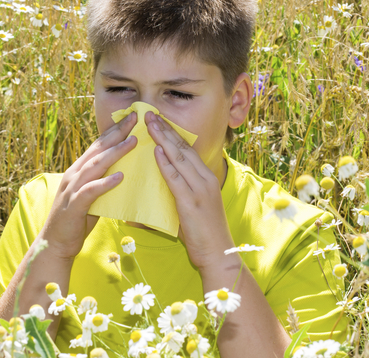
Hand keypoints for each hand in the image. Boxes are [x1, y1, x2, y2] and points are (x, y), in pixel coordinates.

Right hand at [40, 112, 137, 259]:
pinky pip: (91, 191)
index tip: (131, 118)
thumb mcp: (92, 196)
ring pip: (96, 165)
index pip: (99, 145)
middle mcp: (75, 174)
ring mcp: (73, 188)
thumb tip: (123, 172)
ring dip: (115, 152)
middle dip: (117, 133)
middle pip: (98, 149)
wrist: (55, 243)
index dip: (114, 130)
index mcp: (79, 170)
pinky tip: (120, 176)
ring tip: (133, 142)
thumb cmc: (76, 220)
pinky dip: (106, 182)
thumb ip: (103, 182)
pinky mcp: (74, 205)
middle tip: (135, 119)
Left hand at [145, 112, 234, 269]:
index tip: (159, 120)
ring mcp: (200, 190)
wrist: (218, 255)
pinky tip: (156, 151)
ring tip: (149, 124)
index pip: (187, 150)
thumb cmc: (204, 235)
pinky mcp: (191, 203)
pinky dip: (165, 163)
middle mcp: (205, 179)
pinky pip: (175, 178)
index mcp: (207, 178)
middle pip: (183, 148)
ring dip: (162, 139)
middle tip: (150, 113)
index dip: (173, 133)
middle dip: (165, 129)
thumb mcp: (193, 208)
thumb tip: (160, 184)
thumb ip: (180, 193)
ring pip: (179, 158)